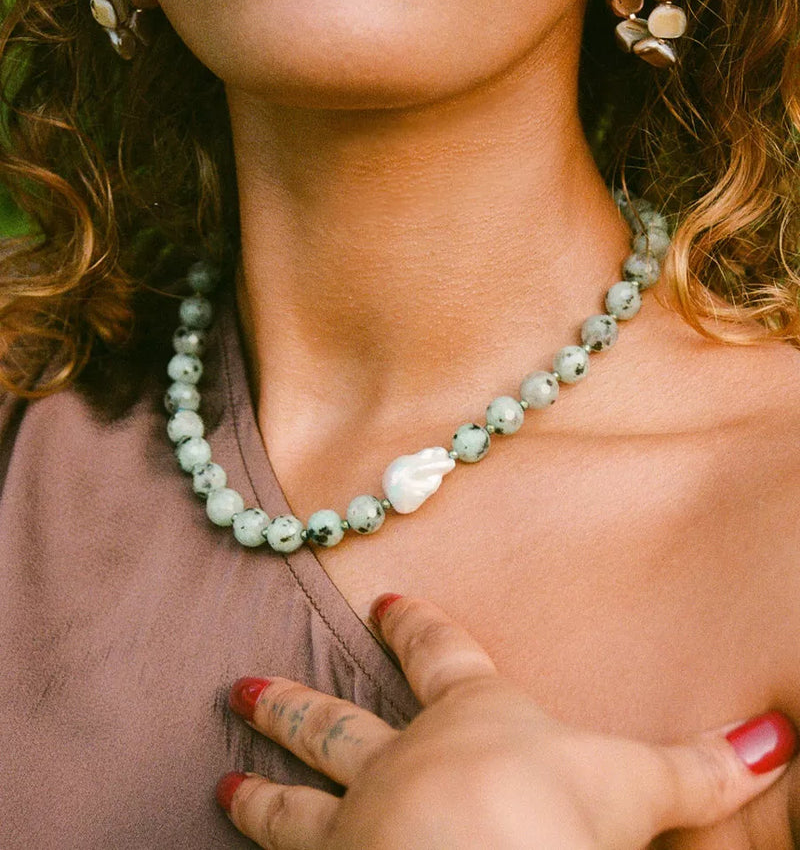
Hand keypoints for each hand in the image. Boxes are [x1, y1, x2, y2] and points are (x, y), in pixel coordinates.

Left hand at [216, 595, 796, 848]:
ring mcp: (355, 821)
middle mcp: (401, 761)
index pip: (440, 657)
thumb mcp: (634, 784)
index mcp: (470, 719)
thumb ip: (697, 769)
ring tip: (222, 780)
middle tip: (242, 686)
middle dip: (295, 704)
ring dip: (263, 786)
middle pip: (338, 723)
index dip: (415, 628)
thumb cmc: (553, 807)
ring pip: (295, 798)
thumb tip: (774, 739)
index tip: (383, 602)